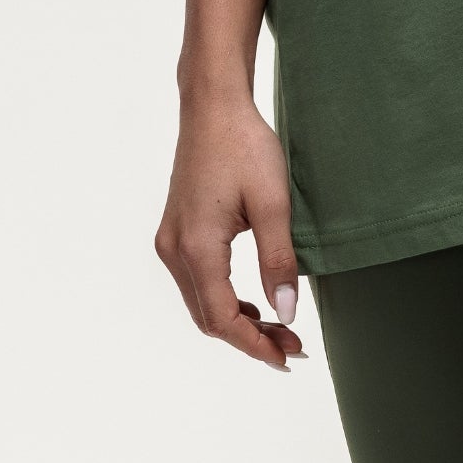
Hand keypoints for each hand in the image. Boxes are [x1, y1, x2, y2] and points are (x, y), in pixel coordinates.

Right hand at [154, 90, 309, 370]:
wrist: (214, 107)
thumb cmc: (245, 145)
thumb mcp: (273, 203)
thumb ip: (279, 261)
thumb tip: (287, 312)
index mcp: (196, 247)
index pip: (223, 319)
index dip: (255, 344)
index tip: (288, 356)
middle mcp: (174, 250)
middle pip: (208, 317)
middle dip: (249, 338)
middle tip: (291, 346)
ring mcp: (170, 241)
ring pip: (200, 302)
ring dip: (236, 321)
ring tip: (279, 326)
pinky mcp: (175, 231)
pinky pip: (196, 281)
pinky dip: (223, 298)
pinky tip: (253, 301)